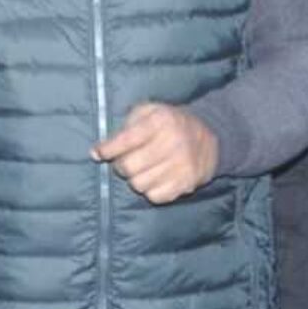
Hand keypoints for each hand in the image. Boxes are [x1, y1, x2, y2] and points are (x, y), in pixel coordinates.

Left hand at [93, 103, 218, 204]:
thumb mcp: (149, 111)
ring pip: (138, 185)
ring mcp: (181, 165)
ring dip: (135, 179)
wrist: (211, 136)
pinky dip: (150, 190)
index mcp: (160, 121)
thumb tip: (98, 151)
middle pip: (128, 167)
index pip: (124, 141)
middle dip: (121, 166)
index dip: (106, 149)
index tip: (96, 153)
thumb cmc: (170, 123)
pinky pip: (154, 197)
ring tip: (143, 169)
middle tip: (126, 161)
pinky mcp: (186, 184)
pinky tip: (156, 179)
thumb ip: (125, 125)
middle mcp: (172, 142)